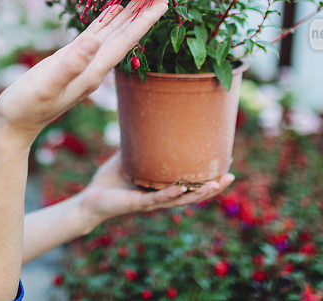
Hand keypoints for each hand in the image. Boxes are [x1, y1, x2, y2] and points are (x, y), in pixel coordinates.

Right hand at [0, 0, 167, 144]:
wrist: (14, 124)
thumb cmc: (26, 107)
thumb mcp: (46, 85)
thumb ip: (70, 65)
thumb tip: (93, 42)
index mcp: (92, 71)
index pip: (125, 41)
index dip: (144, 21)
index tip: (164, 2)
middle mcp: (94, 67)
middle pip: (124, 35)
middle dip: (141, 14)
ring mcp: (84, 63)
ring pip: (112, 33)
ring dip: (127, 15)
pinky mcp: (71, 60)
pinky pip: (95, 35)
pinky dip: (106, 21)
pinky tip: (113, 11)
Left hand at [76, 150, 235, 228]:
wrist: (90, 199)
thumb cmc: (111, 181)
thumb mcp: (130, 157)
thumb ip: (141, 143)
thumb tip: (151, 119)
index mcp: (163, 187)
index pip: (191, 184)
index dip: (209, 177)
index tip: (227, 165)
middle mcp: (162, 197)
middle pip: (193, 194)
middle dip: (213, 188)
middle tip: (231, 176)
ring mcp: (152, 202)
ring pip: (181, 199)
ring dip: (199, 193)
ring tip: (216, 184)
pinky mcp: (138, 203)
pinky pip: (158, 199)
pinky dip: (171, 194)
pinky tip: (182, 188)